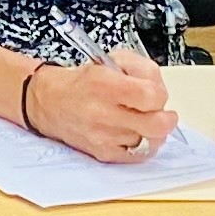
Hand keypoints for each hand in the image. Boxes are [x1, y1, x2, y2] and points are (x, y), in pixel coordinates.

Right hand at [19, 47, 173, 165]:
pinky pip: (139, 156)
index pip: (152, 96)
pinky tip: (135, 133)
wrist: (49, 102)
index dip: (160, 93)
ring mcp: (103, 137)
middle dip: (165, 117)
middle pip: (157, 125)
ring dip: (152, 130)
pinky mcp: (103, 153)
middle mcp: (102, 112)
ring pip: (151, 141)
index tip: (154, 92)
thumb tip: (160, 90)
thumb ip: (142, 70)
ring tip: (141, 120)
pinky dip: (143, 144)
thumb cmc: (83, 81)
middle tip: (160, 112)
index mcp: (104, 84)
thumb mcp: (111, 60)